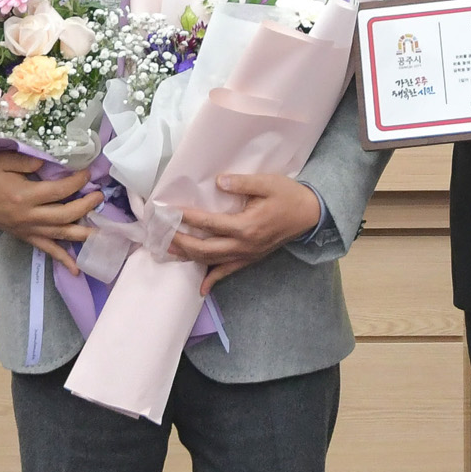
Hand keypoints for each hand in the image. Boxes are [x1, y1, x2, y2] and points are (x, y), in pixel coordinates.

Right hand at [0, 152, 101, 274]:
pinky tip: (77, 269)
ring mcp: (28, 229)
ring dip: (83, 233)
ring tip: (102, 229)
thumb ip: (26, 160)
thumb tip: (50, 161)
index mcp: (24, 196)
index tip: (89, 173)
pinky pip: (47, 250)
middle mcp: (28, 216)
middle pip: (65, 215)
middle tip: (100, 196)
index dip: (77, 182)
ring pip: (60, 235)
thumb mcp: (2, 160)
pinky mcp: (26, 237)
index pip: (59, 191)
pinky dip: (62, 260)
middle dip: (86, 206)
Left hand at [170, 174, 322, 294]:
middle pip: (204, 248)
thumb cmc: (289, 196)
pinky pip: (228, 272)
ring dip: (188, 256)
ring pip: (212, 261)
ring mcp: (247, 255)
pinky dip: (213, 280)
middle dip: (179, 241)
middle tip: (160, 233)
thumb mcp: (268, 183)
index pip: (209, 223)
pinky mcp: (251, 259)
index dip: (187, 218)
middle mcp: (244, 245)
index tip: (168, 211)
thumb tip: (219, 182)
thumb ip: (243, 183)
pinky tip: (201, 289)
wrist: (310, 214)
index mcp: (246, 226)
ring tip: (167, 249)